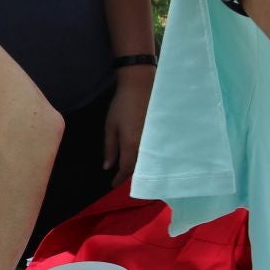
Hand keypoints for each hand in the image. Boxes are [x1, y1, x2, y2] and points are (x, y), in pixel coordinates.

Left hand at [104, 69, 152, 184]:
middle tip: (120, 178)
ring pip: (148, 161)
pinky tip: (143, 158)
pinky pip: (154, 152)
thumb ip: (110, 148)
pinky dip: (148, 158)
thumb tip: (108, 167)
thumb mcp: (110, 126)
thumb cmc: (122, 105)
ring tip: (131, 170)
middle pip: (139, 167)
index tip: (112, 184)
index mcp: (131, 144)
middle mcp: (146, 146)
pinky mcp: (162, 135)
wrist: (141, 86)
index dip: (119, 178)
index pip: (126, 169)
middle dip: (130, 175)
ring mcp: (156, 140)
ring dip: (139, 167)